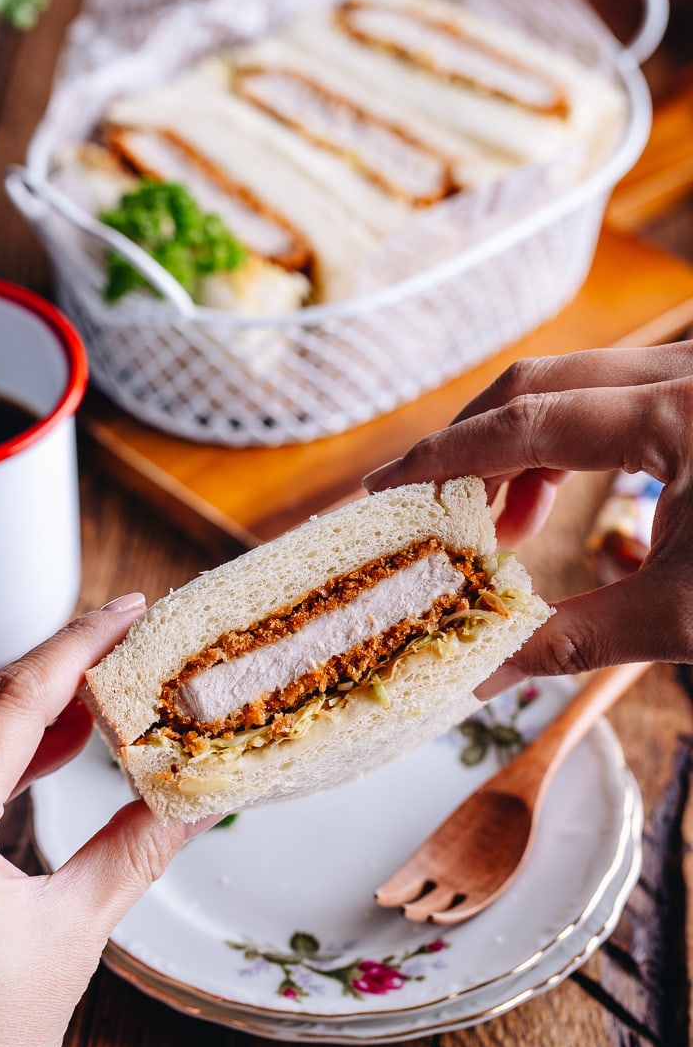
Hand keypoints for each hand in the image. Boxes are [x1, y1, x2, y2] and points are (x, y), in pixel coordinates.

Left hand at [0, 596, 208, 1046]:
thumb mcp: (70, 938)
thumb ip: (135, 851)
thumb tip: (200, 798)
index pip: (17, 699)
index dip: (81, 644)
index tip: (130, 609)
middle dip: (58, 666)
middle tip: (127, 643)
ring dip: (30, 707)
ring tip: (102, 692)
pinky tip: (51, 746)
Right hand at [363, 343, 692, 689]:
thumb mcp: (688, 614)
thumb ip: (576, 637)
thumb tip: (484, 675)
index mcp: (680, 412)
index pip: (529, 420)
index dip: (447, 456)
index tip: (385, 486)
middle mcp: (687, 371)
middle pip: (541, 382)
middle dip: (474, 445)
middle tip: (437, 512)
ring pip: (577, 383)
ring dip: (521, 445)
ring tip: (504, 524)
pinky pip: (615, 395)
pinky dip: (570, 441)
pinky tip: (560, 496)